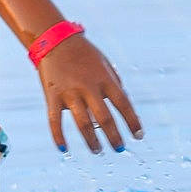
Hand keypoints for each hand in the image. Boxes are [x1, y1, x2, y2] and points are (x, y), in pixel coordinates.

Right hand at [39, 34, 142, 153]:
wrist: (55, 40)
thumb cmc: (85, 55)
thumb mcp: (105, 65)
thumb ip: (115, 85)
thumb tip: (125, 109)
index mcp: (104, 78)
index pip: (123, 103)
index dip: (132, 121)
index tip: (138, 136)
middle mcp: (88, 86)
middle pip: (105, 118)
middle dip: (114, 137)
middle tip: (119, 148)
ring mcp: (69, 92)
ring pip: (83, 124)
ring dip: (92, 141)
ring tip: (98, 151)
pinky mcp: (52, 96)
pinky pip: (54, 121)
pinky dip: (58, 137)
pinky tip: (65, 150)